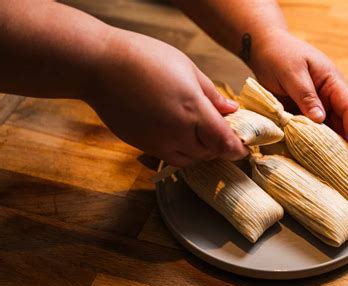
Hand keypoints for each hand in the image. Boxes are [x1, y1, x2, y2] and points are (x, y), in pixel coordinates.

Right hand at [86, 29, 247, 166]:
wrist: (100, 67)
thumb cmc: (145, 58)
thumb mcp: (187, 69)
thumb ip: (211, 94)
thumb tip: (231, 110)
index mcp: (193, 111)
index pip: (224, 142)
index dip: (237, 149)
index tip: (243, 149)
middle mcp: (177, 133)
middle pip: (208, 154)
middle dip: (220, 148)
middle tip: (222, 136)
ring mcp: (157, 143)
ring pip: (189, 160)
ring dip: (200, 152)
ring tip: (201, 136)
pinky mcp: (142, 146)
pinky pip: (169, 157)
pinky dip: (181, 152)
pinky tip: (179, 135)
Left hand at [249, 30, 347, 153]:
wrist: (262, 49)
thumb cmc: (279, 55)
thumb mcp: (292, 73)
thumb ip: (306, 95)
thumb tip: (320, 119)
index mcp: (331, 81)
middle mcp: (327, 95)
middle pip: (341, 122)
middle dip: (347, 143)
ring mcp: (314, 105)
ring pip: (325, 128)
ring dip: (328, 145)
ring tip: (333, 167)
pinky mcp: (300, 112)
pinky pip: (308, 129)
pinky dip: (310, 141)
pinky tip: (310, 156)